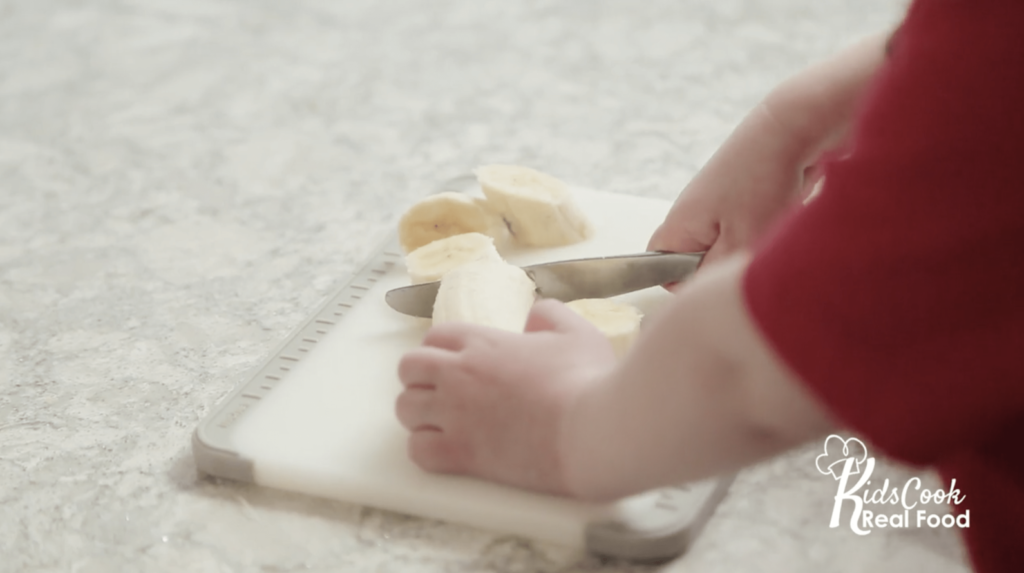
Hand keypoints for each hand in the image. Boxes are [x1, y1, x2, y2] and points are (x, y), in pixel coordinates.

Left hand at [395, 299, 616, 495]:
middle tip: (441, 391)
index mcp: (483, 343)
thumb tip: (533, 317)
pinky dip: (425, 448)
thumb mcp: (577, 332)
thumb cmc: (587, 380)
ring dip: (418, 414)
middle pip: (408, 368)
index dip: (440, 349)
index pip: (434, 337)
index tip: (453, 362)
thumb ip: (550, 315)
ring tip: (440, 421)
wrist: (590, 432)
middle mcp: (459, 375)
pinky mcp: (461, 454)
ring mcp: (456, 415)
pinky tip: (445, 448)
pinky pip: (417, 449)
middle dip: (420, 378)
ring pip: (405, 409)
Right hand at [648, 33, 887, 266]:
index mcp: (678, 225)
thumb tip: (701, 291)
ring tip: (770, 231)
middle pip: (697, 261)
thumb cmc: (761, 181)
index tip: (717, 278)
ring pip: (726, 247)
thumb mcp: (739, 241)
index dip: (686, 282)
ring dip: (749, 249)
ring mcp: (719, 204)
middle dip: (724, 267)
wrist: (793, 128)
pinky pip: (748, 230)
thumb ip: (714, 273)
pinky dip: (766, 231)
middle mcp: (692, 214)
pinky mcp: (745, 197)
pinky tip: (783, 216)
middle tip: (749, 256)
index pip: (661, 270)